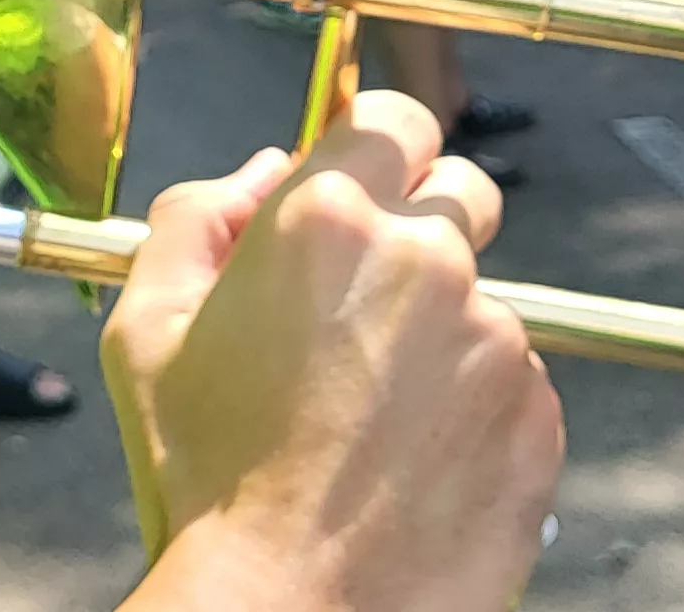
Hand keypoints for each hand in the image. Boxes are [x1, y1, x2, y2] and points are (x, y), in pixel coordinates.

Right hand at [107, 91, 557, 610]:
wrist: (296, 610)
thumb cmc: (208, 479)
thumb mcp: (144, 332)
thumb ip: (194, 218)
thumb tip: (264, 170)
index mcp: (325, 221)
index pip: (390, 120)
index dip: (373, 148)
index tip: (358, 188)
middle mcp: (427, 259)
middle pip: (457, 194)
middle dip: (416, 229)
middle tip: (357, 312)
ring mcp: (495, 337)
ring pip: (478, 301)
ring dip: (437, 333)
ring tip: (370, 417)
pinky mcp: (539, 412)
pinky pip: (514, 382)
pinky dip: (473, 406)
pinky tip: (410, 460)